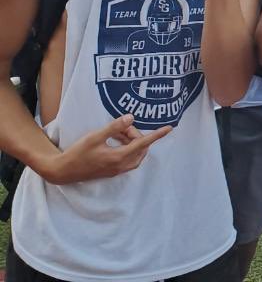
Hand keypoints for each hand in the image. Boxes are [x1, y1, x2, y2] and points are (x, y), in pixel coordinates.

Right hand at [43, 114, 171, 184]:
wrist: (63, 171)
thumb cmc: (78, 152)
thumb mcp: (95, 136)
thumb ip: (114, 127)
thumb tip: (131, 117)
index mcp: (119, 157)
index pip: (143, 143)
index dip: (157, 135)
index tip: (169, 128)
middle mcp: (121, 165)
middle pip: (140, 147)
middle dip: (135, 135)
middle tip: (121, 127)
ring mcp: (117, 170)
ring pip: (135, 154)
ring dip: (131, 141)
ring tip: (117, 132)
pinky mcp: (113, 171)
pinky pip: (128, 158)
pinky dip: (126, 148)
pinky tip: (115, 140)